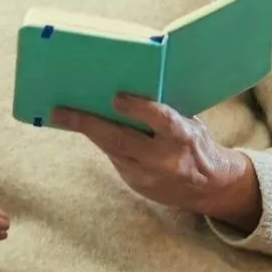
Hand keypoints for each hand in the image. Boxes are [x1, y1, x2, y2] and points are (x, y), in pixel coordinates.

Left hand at [53, 96, 262, 229]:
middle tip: (61, 111)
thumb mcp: (190, 124)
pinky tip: (84, 127)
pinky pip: (114, 158)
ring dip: (87, 131)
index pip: (162, 121)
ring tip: (62, 115)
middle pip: (121, 140)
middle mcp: (165, 159)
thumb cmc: (196, 143)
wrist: (209, 187)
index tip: (115, 97)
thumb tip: (129, 84)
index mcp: (184, 138)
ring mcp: (148, 175)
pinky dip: (99, 142)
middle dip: (89, 124)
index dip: (139, 109)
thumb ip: (165, 111)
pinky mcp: (137, 184)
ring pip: (110, 151)